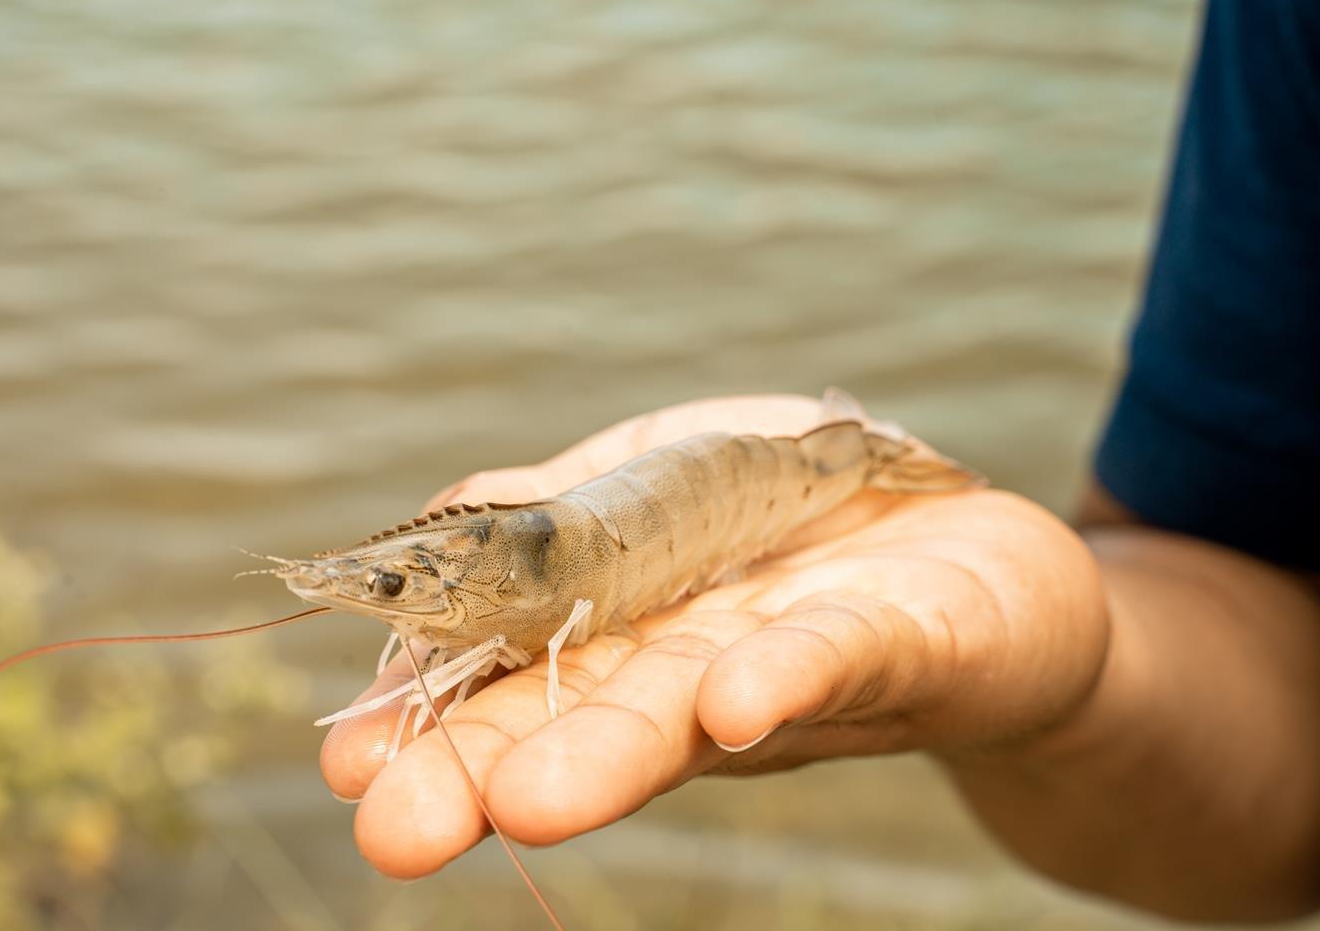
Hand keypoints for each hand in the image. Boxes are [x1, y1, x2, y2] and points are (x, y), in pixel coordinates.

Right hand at [318, 394, 1108, 877]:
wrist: (970, 553)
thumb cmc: (793, 518)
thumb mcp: (656, 487)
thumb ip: (556, 510)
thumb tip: (440, 520)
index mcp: (625, 633)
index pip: (513, 677)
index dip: (432, 716)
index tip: (348, 767)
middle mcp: (695, 668)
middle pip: (584, 717)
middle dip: (487, 770)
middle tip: (394, 832)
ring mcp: (797, 660)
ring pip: (694, 708)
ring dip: (611, 751)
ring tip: (528, 799)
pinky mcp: (908, 637)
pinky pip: (842, 657)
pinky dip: (785, 678)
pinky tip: (729, 701)